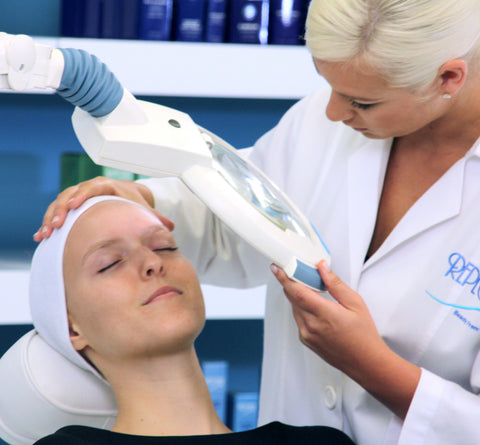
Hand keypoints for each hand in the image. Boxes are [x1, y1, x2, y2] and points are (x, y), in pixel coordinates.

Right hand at [33, 177, 173, 240]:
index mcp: (106, 186)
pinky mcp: (70, 206)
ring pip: (60, 203)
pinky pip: (56, 212)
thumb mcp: (142, 208)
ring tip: (45, 234)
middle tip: (55, 225)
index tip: (73, 206)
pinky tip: (41, 237)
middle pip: (71, 195)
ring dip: (51, 218)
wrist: (124, 195)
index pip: (92, 187)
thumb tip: (170, 226)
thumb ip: (155, 218)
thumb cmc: (133, 202)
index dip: (82, 195)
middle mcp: (89, 188)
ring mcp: (77, 196)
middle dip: (61, 210)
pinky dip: (48, 223)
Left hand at [271, 261, 384, 374]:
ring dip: (297, 296)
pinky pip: (298, 319)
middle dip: (291, 283)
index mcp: (324, 314)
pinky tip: (314, 306)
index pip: (297, 292)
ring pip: (294, 308)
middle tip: (295, 271)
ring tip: (310, 289)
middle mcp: (311, 325)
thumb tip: (322, 267)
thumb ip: (335, 284)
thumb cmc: (364, 335)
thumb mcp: (355, 303)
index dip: (284, 278)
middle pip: (293, 298)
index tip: (277, 268)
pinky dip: (301, 308)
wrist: (366, 363)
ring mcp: (307, 334)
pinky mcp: (306, 340)